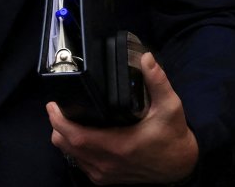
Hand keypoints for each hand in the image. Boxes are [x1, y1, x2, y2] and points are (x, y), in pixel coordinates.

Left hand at [46, 53, 197, 183]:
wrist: (180, 167)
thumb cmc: (173, 137)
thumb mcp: (170, 107)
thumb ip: (158, 81)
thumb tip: (146, 59)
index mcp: (118, 146)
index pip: (76, 137)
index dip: (59, 121)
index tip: (53, 105)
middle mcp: (107, 163)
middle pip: (66, 145)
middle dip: (57, 126)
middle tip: (58, 107)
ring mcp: (104, 173)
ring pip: (70, 156)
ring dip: (65, 138)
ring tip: (68, 118)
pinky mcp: (105, 178)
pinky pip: (80, 164)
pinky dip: (74, 149)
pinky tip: (81, 135)